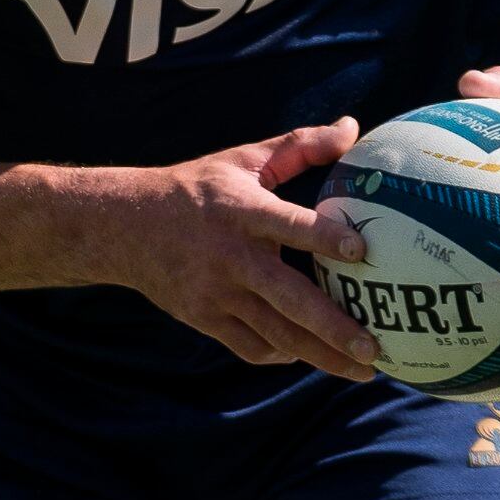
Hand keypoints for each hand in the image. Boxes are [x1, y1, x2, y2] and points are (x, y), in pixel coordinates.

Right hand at [92, 121, 380, 378]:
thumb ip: (300, 145)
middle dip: (334, 327)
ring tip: (362, 372)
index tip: (362, 252)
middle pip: (288, 298)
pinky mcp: (205, 318)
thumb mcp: (242, 159)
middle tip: (374, 349)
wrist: (125, 227)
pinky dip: (283, 354)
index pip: (288, 224)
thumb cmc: (196, 189)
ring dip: (321, 356)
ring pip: (276, 334)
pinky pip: (250, 347)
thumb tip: (353, 127)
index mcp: (242, 210)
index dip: (324, 237)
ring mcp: (216, 293)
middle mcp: (231, 256)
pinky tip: (311, 355)